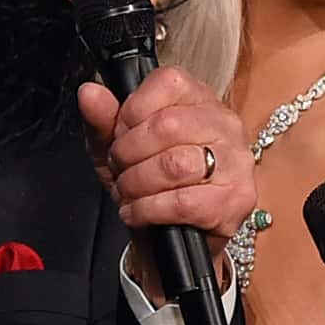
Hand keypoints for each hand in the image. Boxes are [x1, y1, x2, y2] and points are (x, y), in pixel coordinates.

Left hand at [76, 67, 251, 304]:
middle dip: (129, 153)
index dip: (131, 112)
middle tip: (121, 169)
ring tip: (128, 192)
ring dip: (137, 183)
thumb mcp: (117, 148)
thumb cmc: (149, 184)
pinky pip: (182, 201)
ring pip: (175, 165)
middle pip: (167, 125)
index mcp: (199, 99)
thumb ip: (103, 119)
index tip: (120, 136)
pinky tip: (138, 212)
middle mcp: (224, 125)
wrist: (169, 240)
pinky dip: (147, 209)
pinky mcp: (235, 200)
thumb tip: (90, 93)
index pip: (168, 83)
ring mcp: (235, 162)